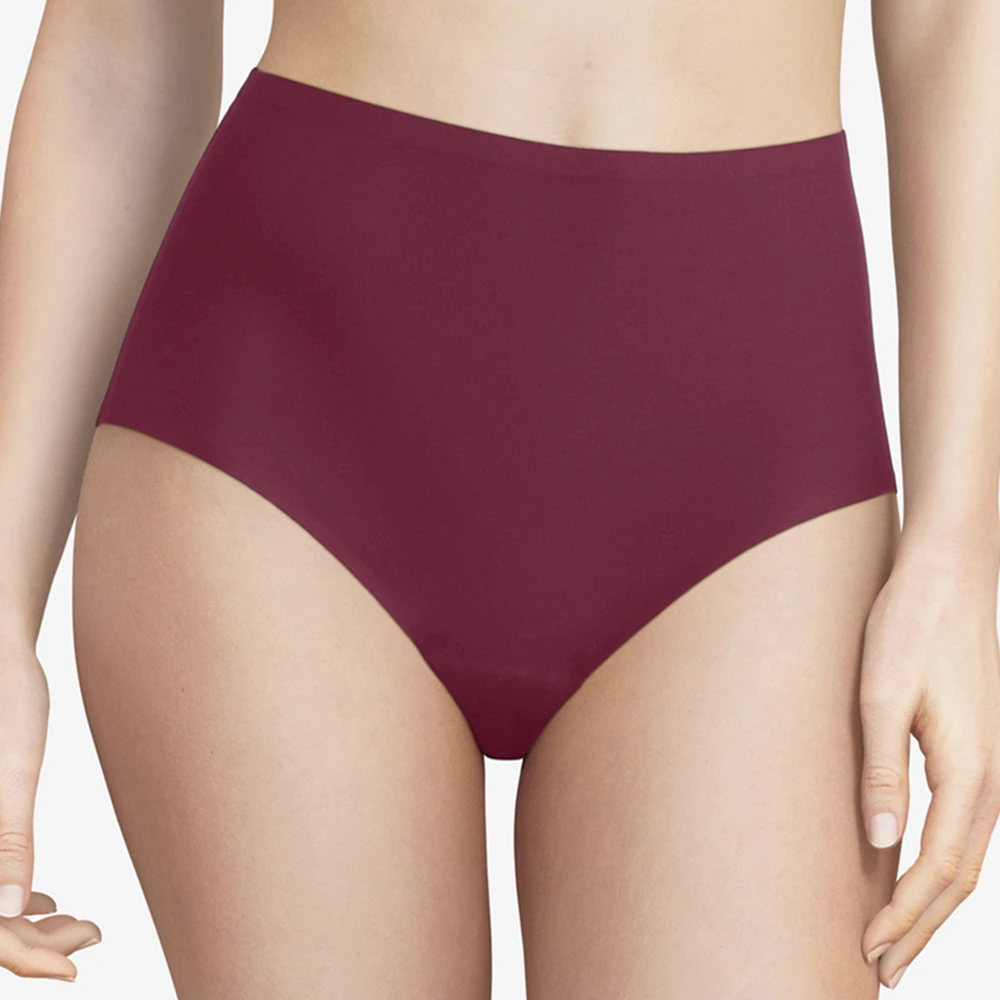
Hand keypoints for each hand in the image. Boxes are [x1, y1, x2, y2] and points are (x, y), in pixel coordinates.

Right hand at [0, 637, 101, 981]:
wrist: (2, 653)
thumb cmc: (6, 701)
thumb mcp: (14, 772)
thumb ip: (8, 840)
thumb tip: (16, 907)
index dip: (25, 957)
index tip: (76, 968)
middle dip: (36, 943)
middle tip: (93, 932)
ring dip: (31, 923)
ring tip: (83, 921)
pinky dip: (21, 896)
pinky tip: (56, 898)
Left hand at [858, 534, 999, 990]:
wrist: (950, 568)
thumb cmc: (912, 622)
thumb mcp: (882, 691)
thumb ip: (883, 767)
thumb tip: (879, 843)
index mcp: (970, 770)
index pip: (940, 870)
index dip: (905, 917)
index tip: (869, 952)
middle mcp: (991, 776)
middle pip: (961, 876)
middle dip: (921, 926)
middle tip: (879, 968)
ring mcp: (990, 761)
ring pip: (967, 854)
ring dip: (932, 900)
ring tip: (895, 934)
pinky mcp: (977, 745)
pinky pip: (965, 824)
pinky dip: (940, 861)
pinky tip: (913, 865)